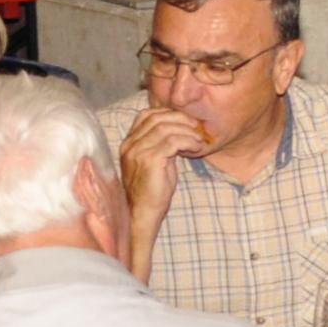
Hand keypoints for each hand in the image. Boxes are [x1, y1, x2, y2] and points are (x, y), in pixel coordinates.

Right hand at [118, 102, 206, 225]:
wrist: (142, 213)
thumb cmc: (152, 190)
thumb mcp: (155, 161)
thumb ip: (161, 144)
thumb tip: (181, 129)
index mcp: (129, 143)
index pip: (146, 115)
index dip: (168, 113)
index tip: (186, 121)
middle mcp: (130, 145)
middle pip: (157, 118)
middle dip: (181, 119)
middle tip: (197, 127)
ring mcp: (137, 152)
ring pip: (166, 128)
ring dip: (187, 131)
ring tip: (199, 140)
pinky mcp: (149, 160)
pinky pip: (173, 142)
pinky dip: (188, 142)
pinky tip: (196, 149)